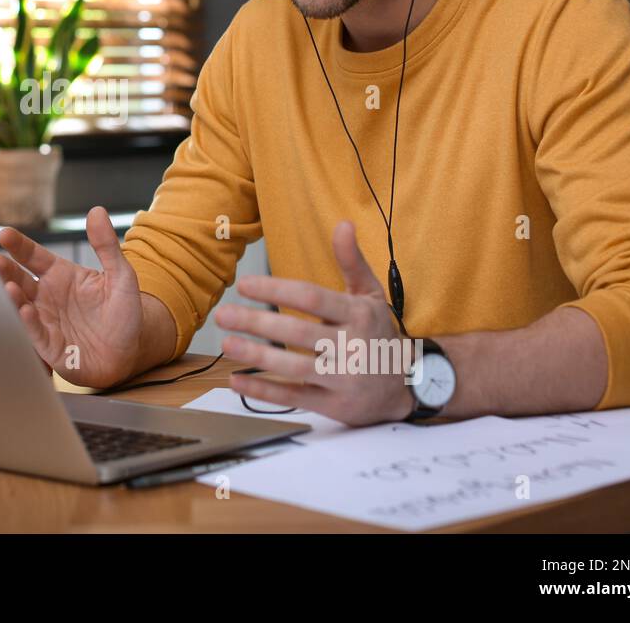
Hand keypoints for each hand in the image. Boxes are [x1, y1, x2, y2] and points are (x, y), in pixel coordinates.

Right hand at [0, 206, 145, 387]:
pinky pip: (36, 334)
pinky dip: (29, 323)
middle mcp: (47, 297)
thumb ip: (107, 245)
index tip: (5, 234)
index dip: (19, 246)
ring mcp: (46, 321)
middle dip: (5, 271)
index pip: (33, 256)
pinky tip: (26, 311)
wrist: (132, 351)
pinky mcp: (50, 347)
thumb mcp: (121, 275)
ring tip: (8, 286)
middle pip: (19, 279)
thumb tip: (98, 211)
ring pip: (21, 306)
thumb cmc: (124, 313)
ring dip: (12, 297)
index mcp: (60, 276)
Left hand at [214, 220, 413, 425]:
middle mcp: (353, 346)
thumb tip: (343, 224)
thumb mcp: (371, 295)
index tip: (244, 284)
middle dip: (258, 323)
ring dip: (257, 357)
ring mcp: (344, 379)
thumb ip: (352, 262)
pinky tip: (236, 380)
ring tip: (227, 344)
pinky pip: (295, 398)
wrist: (406, 386)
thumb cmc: (378, 333)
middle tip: (223, 314)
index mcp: (359, 315)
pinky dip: (263, 391)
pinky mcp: (335, 406)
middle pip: (299, 333)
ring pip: (295, 367)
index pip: (312, 298)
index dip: (276, 289)